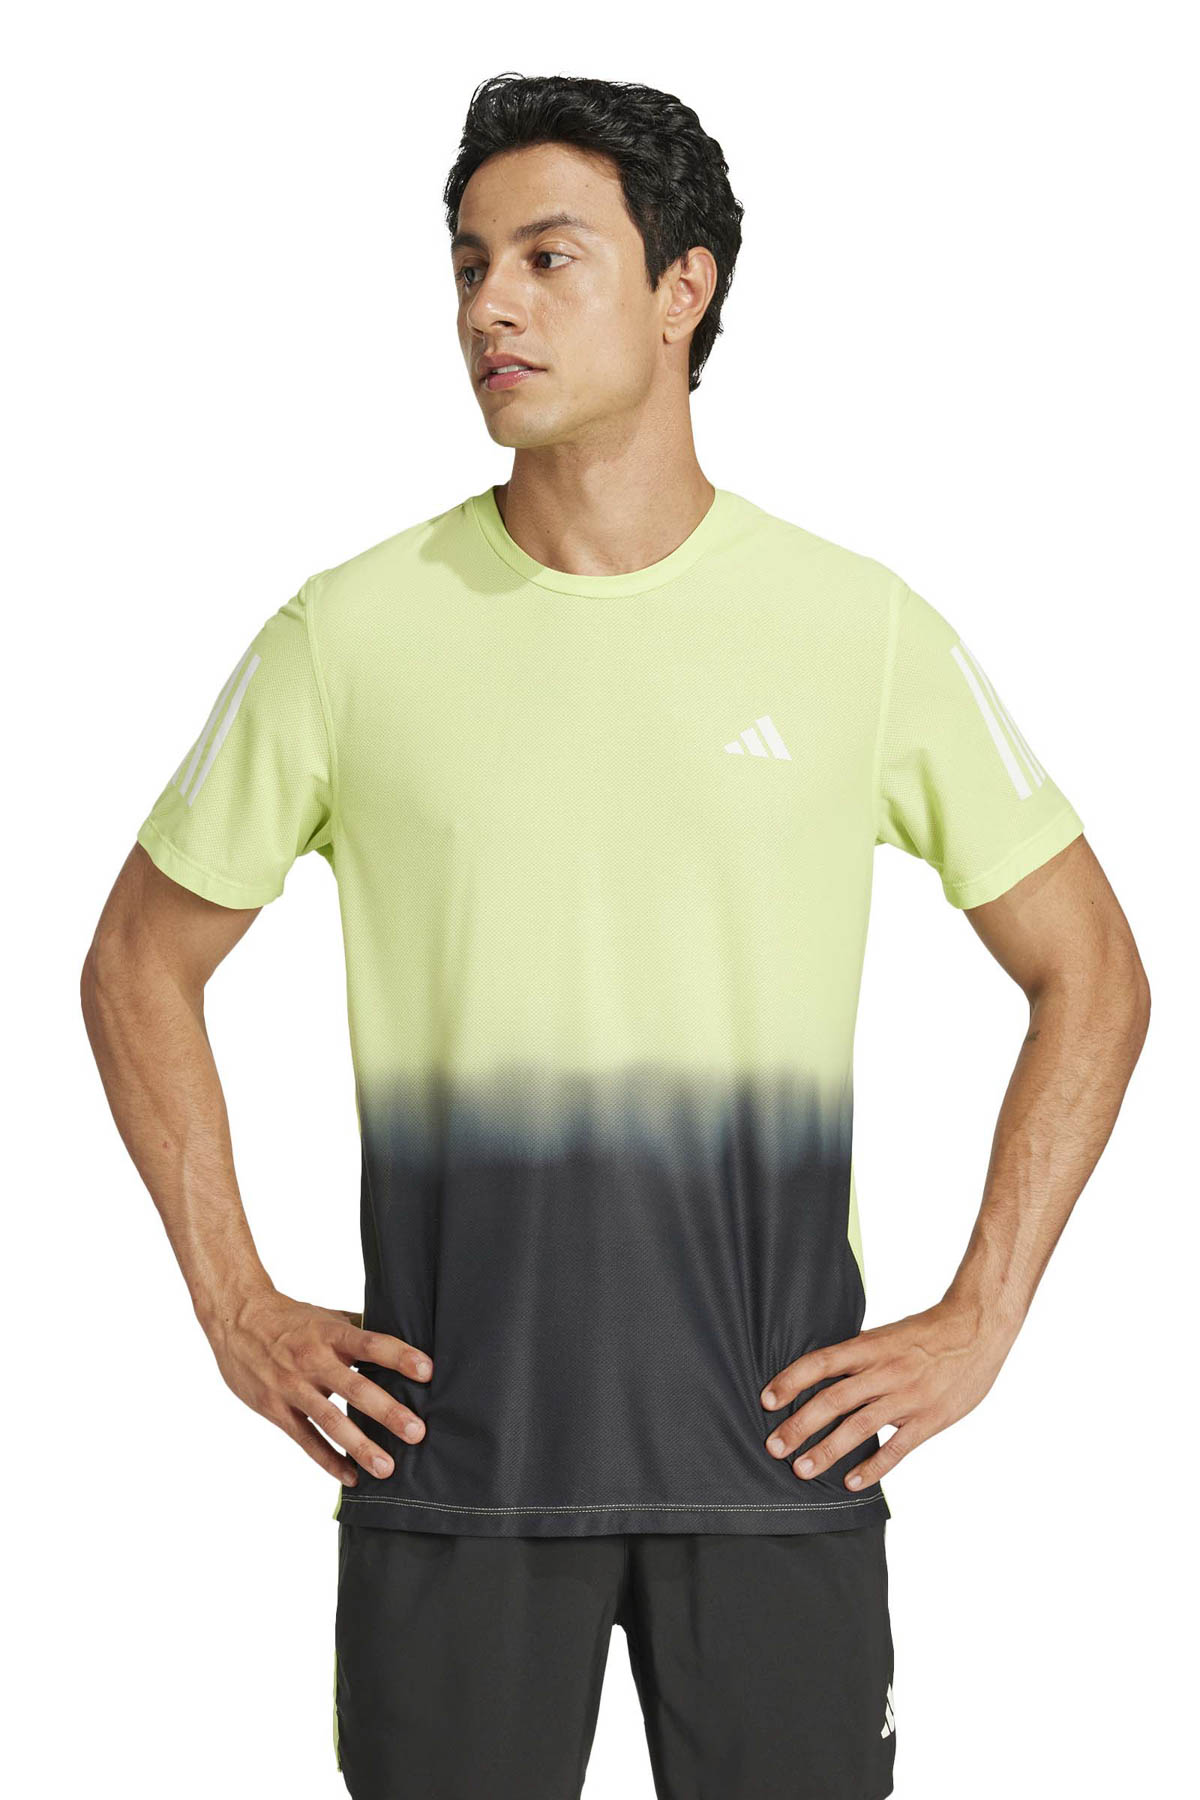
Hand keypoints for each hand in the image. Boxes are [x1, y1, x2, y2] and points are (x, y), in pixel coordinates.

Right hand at [204, 1286, 432, 1485]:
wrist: (236, 1319)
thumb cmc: (289, 1319)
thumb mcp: (325, 1317)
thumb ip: (359, 1331)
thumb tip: (401, 1341)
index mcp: (330, 1334)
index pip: (372, 1343)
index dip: (400, 1356)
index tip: (428, 1371)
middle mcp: (314, 1360)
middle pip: (356, 1388)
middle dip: (388, 1412)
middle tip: (417, 1432)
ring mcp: (293, 1387)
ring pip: (330, 1421)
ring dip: (360, 1446)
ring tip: (387, 1468)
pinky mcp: (276, 1409)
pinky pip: (305, 1440)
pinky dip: (328, 1461)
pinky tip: (350, 1477)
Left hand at [759, 1300, 1015, 1490]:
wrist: (977, 1331)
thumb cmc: (928, 1332)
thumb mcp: (887, 1334)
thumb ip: (859, 1355)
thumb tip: (824, 1372)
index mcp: (870, 1347)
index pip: (821, 1363)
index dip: (791, 1381)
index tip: (767, 1400)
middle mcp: (884, 1371)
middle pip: (833, 1400)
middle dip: (800, 1425)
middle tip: (774, 1447)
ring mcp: (906, 1397)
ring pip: (859, 1427)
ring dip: (828, 1450)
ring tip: (803, 1470)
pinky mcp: (929, 1419)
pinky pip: (897, 1448)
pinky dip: (873, 1467)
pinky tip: (852, 1483)